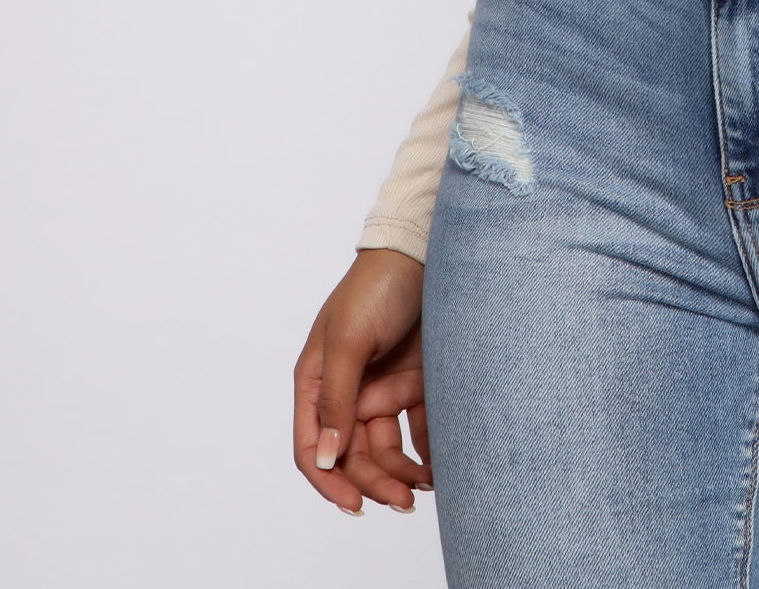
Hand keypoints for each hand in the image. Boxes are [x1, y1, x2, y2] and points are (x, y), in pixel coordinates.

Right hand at [292, 248, 434, 515]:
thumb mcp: (350, 341)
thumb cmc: (376, 288)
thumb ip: (338, 399)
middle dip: (375, 482)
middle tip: (404, 502)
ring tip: (428, 485)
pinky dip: (429, 451)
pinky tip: (444, 466)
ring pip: (387, 449)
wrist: (428, 252)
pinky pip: (419, 430)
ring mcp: (383, 388)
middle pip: (354, 455)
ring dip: (403, 473)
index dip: (329, 481)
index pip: (313, 447)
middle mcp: (348, 392)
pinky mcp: (416, 383)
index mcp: (318, 382)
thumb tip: (327, 457)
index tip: (355, 506)